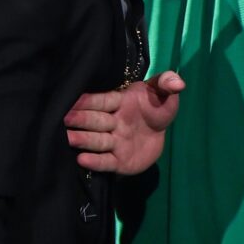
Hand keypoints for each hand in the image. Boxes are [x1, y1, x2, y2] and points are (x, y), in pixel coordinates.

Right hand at [64, 71, 184, 173]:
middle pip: (96, 120)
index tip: (73, 99)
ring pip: (97, 140)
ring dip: (83, 139)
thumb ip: (168, 83)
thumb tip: (179, 82)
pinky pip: (106, 161)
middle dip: (81, 119)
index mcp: (121, 102)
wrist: (160, 132)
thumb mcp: (164, 91)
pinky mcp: (119, 161)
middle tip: (65, 119)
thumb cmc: (157, 106)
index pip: (104, 100)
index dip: (90, 100)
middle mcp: (114, 122)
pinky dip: (95, 161)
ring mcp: (115, 142)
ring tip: (69, 139)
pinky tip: (82, 160)